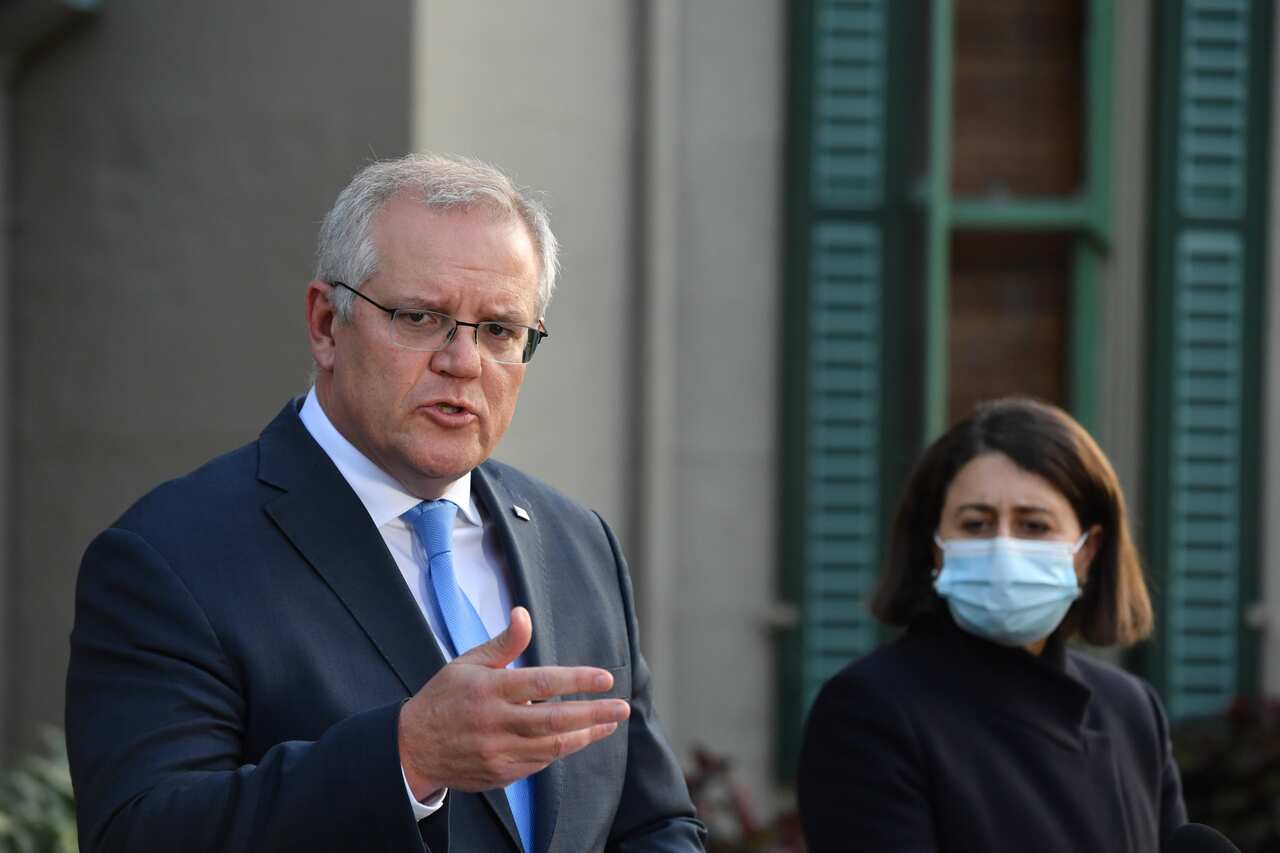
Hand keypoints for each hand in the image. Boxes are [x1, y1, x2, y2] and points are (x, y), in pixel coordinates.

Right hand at [398, 606, 628, 796]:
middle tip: (622, 708)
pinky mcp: (500, 774)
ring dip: (586, 736)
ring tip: (609, 724)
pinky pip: (539, 763)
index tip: (605, 678)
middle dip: (594, 714)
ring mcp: (498, 752)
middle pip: (555, 720)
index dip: (578, 681)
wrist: (412, 748)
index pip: (543, 683)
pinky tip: (577, 738)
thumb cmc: (444, 698)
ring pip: (552, 746)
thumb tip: (524, 614)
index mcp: (490, 690)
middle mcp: (496, 722)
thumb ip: (502, 643)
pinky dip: (561, 750)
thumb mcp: (467, 663)